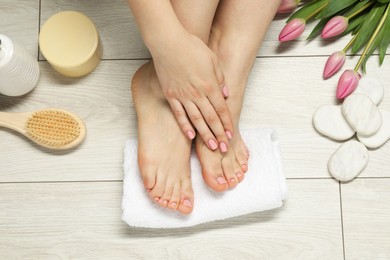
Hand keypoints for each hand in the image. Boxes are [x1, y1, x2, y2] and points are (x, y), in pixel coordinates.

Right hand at [151, 31, 233, 151]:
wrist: (168, 42)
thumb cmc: (191, 47)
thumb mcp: (213, 60)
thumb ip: (220, 79)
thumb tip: (226, 94)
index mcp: (210, 85)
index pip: (221, 109)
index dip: (227, 123)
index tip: (230, 135)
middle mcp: (197, 94)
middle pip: (211, 118)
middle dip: (219, 134)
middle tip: (223, 148)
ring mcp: (183, 96)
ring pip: (196, 120)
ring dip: (205, 134)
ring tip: (211, 146)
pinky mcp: (171, 95)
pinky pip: (179, 114)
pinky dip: (185, 125)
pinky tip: (191, 135)